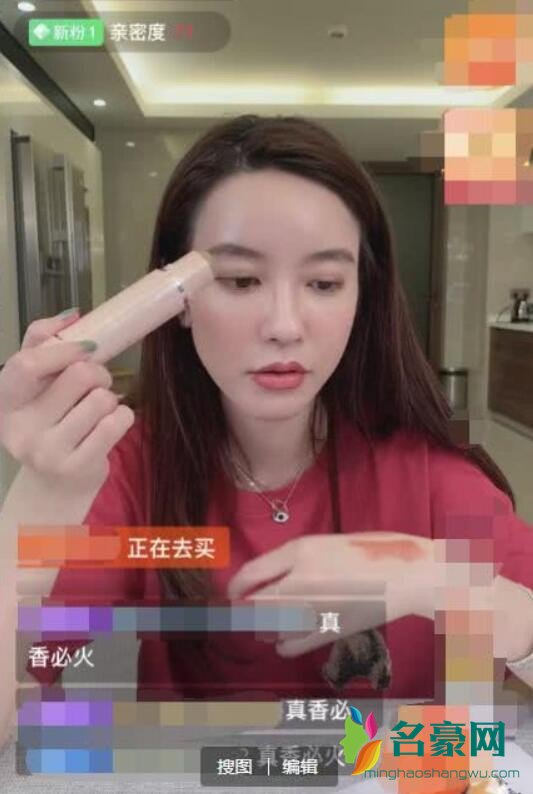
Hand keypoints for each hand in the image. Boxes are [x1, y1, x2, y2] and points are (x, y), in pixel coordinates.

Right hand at [0, 309, 133, 492]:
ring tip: (100, 410)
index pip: (27, 363)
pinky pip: (116, 423)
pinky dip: (122, 417)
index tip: (88, 347)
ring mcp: (47, 451)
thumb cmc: (50, 427)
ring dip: (110, 398)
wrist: (54, 487)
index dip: (63, 349)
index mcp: (6, 401)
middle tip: (99, 382)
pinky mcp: (76, 466)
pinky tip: (110, 426)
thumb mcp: (36, 388)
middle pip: (77, 376)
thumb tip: (73, 316)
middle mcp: (20, 427)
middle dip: (98, 373)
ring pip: (101, 399)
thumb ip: (44, 346)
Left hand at [227, 532, 437, 657]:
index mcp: (301, 551)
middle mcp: (301, 580)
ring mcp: (315, 608)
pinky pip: (292, 646)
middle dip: (245, 611)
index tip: (231, 594)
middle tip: (242, 612)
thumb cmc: (368, 550)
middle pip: (255, 605)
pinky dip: (283, 645)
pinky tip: (283, 642)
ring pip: (270, 627)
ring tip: (263, 628)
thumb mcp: (324, 544)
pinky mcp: (329, 631)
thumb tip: (260, 581)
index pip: (250, 574)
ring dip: (262, 629)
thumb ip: (291, 560)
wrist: (408, 574)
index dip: (234, 587)